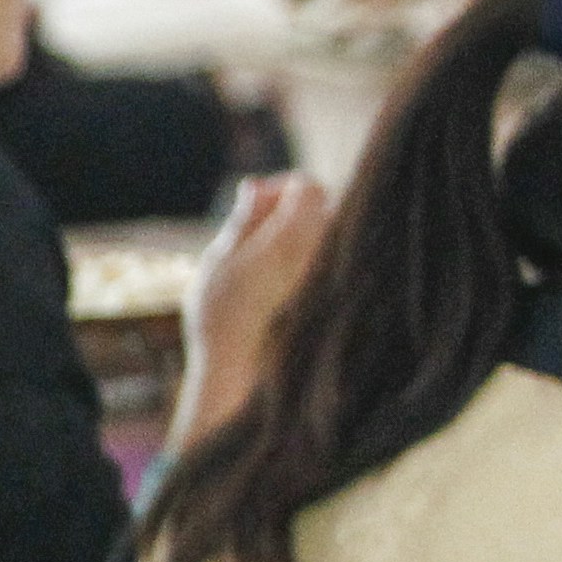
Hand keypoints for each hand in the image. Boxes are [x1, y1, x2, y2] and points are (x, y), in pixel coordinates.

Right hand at [178, 171, 336, 451]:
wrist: (242, 377)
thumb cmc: (221, 319)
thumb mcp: (219, 260)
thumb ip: (244, 218)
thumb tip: (258, 184)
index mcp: (294, 233)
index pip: (309, 187)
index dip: (284, 190)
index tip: (261, 206)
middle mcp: (324, 250)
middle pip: (323, 211)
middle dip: (294, 217)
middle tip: (260, 242)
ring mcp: (337, 275)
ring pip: (330, 240)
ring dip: (304, 245)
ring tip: (271, 271)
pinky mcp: (342, 300)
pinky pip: (335, 269)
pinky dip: (314, 270)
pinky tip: (287, 293)